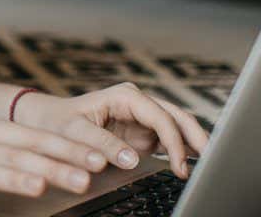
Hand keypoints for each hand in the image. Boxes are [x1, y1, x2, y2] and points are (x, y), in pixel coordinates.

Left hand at [11, 82, 211, 179]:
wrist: (48, 121)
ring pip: (178, 127)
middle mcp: (137, 102)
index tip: (180, 166)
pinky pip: (169, 140)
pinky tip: (191, 165)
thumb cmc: (58, 121)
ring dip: (193, 145)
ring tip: (208, 166)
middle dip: (197, 137)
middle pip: (177, 117)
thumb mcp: (75, 131)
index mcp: (125, 95)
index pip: (160, 116)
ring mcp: (142, 117)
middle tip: (212, 162)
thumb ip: (102, 144)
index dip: (175, 141)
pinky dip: (182, 151)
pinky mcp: (142, 132)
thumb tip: (131, 159)